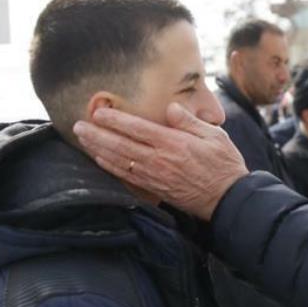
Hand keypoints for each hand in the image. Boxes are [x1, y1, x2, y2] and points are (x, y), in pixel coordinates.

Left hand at [74, 103, 248, 219]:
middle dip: (97, 134)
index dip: (115, 120)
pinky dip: (111, 167)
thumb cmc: (224, 164)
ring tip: (83, 140)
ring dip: (99, 150)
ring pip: (120, 161)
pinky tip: (100, 160)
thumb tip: (170, 108)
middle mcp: (159, 160)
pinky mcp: (155, 189)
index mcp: (173, 143)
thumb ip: (189, 121)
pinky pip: (127, 177)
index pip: (137, 128)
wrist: (228, 198)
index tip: (99, 112)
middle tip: (78, 126)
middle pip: (121, 145)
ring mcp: (155, 176)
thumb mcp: (213, 134)